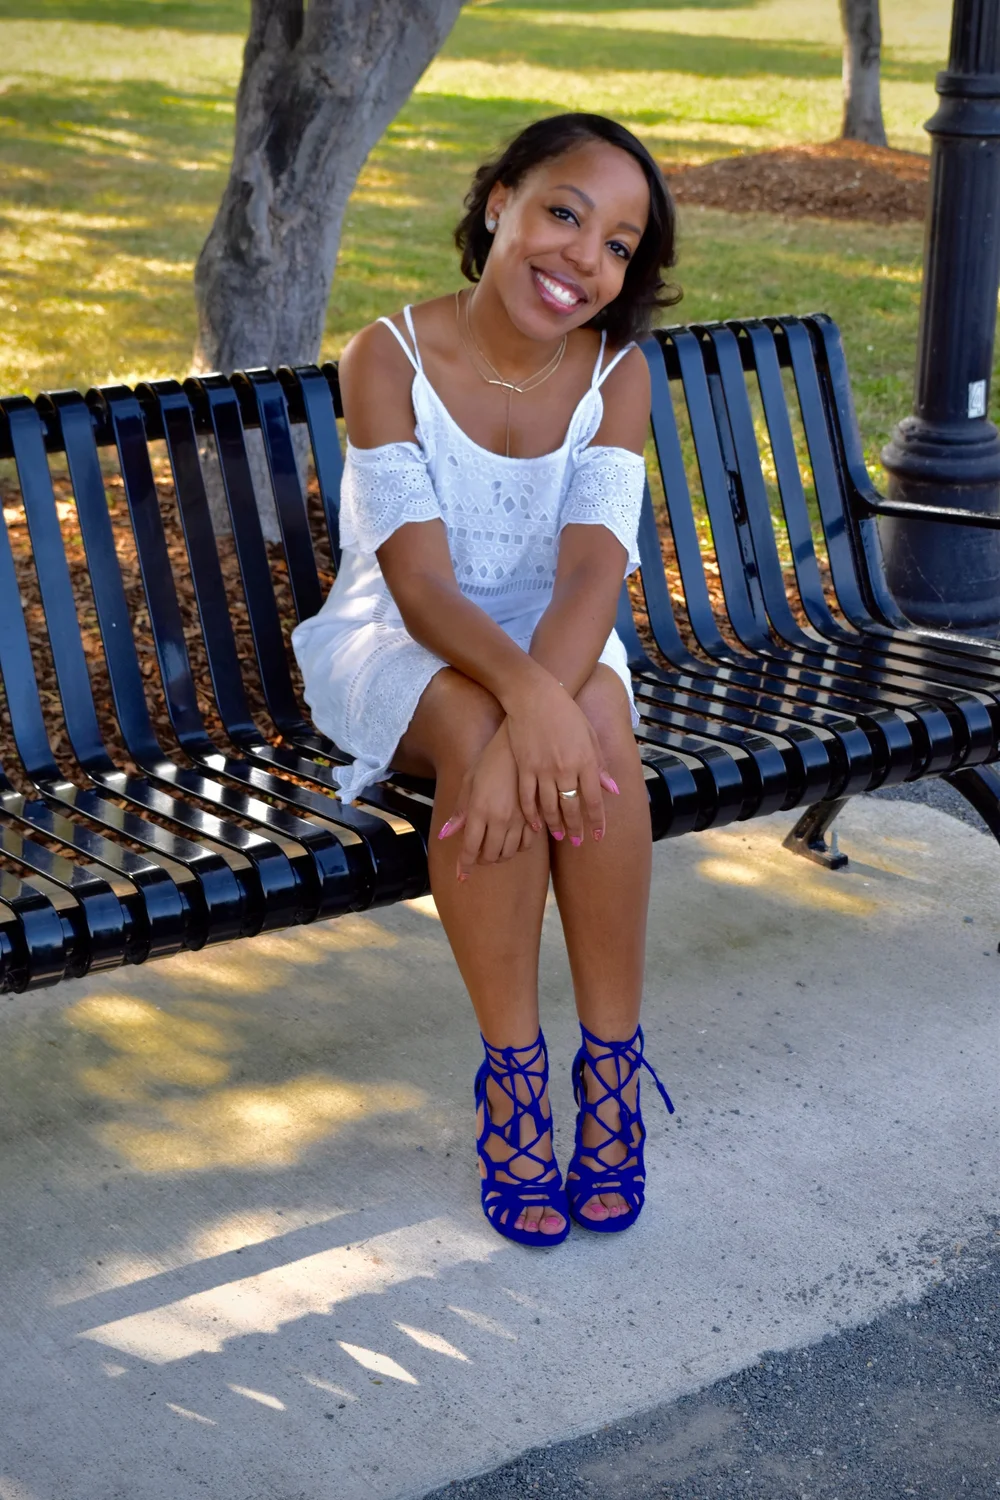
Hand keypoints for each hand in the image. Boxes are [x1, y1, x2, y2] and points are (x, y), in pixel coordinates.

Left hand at [437, 723, 536, 879]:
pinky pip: (526, 844)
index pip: (470, 849)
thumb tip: (446, 834)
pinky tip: (511, 840)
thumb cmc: (490, 761)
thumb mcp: (469, 782)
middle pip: (490, 856)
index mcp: (479, 810)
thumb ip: (460, 811)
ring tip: (492, 849)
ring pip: (509, 853)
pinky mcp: (535, 816)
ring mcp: (519, 819)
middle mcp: (499, 819)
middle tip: (476, 855)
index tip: (461, 875)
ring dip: (498, 857)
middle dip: (480, 861)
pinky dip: (517, 848)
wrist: (521, 746)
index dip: (465, 865)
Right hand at [504, 674, 617, 844]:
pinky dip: (531, 814)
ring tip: (559, 835)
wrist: (535, 696)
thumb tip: (612, 790)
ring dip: (555, 825)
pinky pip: (528, 798)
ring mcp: (543, 769)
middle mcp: (566, 768)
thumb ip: (600, 764)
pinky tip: (535, 825)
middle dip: (576, 828)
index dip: (596, 821)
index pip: (594, 800)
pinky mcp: (525, 767)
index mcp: (586, 760)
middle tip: (577, 842)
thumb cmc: (566, 713)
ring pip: (550, 807)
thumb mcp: (589, 735)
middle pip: (572, 807)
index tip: (598, 836)